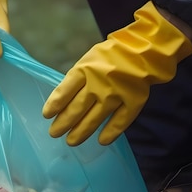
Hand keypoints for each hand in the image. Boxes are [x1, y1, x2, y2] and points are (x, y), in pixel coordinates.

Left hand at [42, 1, 191, 145]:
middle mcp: (98, 83)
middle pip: (76, 108)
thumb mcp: (88, 60)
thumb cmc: (110, 55)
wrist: (144, 50)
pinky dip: (111, 132)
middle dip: (63, 123)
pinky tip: (102, 141)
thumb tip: (61, 100)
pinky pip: (120, 120)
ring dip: (81, 131)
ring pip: (95, 118)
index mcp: (84, 69)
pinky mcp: (133, 102)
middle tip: (54, 133)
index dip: (54, 105)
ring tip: (71, 141)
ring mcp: (116, 94)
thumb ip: (77, 78)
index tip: (47, 116)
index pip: (64, 90)